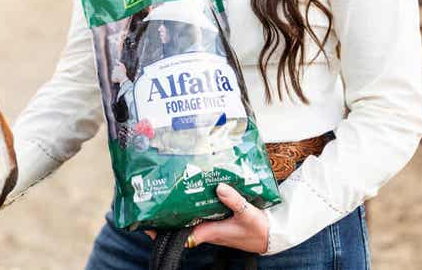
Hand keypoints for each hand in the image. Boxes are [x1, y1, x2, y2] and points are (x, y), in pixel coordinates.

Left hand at [144, 183, 268, 253]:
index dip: (165, 232)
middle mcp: (208, 231)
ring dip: (178, 212)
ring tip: (163, 197)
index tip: (149, 226)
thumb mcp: (248, 213)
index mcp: (211, 231)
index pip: (183, 235)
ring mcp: (212, 227)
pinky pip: (201, 216)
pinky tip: (189, 195)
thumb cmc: (259, 229)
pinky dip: (193, 207)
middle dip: (166, 219)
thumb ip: (234, 200)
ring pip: (190, 220)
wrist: (272, 235)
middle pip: (181, 226)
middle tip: (149, 206)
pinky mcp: (218, 222)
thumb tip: (220, 187)